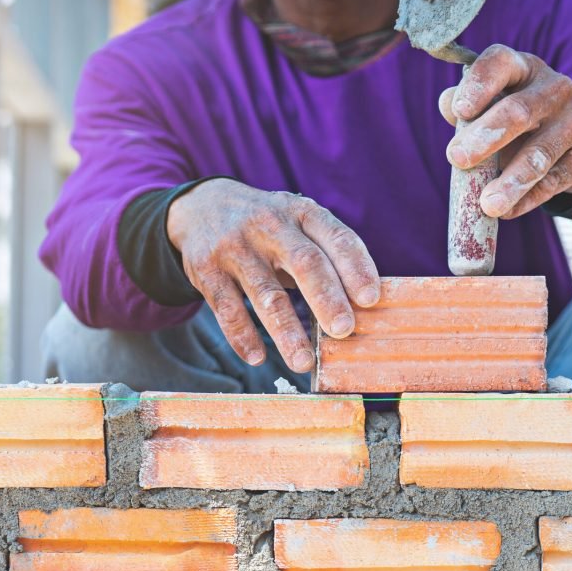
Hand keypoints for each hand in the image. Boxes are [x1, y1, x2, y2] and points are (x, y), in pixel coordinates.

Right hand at [167, 178, 380, 372]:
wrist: (200, 207)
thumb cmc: (267, 227)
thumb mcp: (296, 223)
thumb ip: (324, 254)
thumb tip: (361, 308)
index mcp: (302, 213)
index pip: (336, 237)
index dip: (356, 267)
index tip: (371, 298)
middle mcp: (270, 225)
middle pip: (305, 263)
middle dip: (327, 299)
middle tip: (344, 330)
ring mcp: (236, 246)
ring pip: (266, 294)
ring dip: (287, 331)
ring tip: (303, 362)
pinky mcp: (207, 269)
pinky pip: (227, 308)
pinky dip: (243, 336)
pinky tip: (258, 358)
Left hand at [439, 45, 571, 219]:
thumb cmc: (521, 123)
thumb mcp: (494, 108)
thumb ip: (467, 108)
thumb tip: (448, 104)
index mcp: (524, 68)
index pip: (501, 62)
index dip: (479, 84)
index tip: (459, 110)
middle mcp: (555, 88)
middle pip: (519, 111)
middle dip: (485, 136)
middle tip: (457, 159)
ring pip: (540, 153)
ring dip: (511, 181)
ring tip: (488, 204)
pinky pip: (553, 181)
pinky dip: (526, 199)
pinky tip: (507, 211)